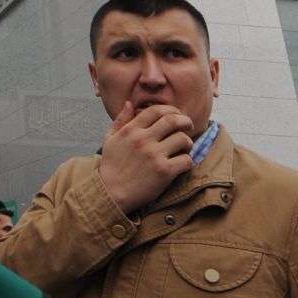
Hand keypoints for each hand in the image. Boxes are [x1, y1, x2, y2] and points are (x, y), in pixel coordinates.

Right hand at [96, 99, 194, 214]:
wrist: (110, 193)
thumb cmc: (111, 166)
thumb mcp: (110, 139)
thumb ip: (120, 120)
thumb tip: (129, 103)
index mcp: (131, 130)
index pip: (156, 110)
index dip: (171, 109)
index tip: (177, 115)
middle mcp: (143, 140)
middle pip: (173, 120)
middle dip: (185, 121)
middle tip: (188, 126)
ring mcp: (154, 156)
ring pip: (183, 139)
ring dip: (187, 142)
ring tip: (184, 147)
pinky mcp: (164, 172)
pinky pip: (186, 160)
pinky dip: (188, 161)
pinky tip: (182, 164)